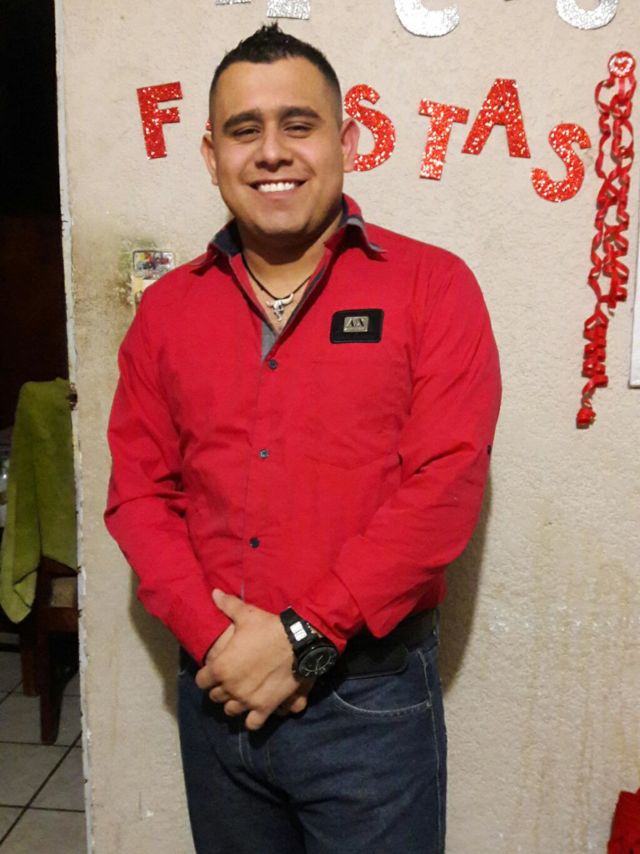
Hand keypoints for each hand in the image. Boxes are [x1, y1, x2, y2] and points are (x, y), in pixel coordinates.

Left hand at [195, 590, 312, 729]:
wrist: (298, 641)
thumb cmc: (268, 627)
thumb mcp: (246, 614)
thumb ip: (227, 606)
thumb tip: (214, 593)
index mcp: (220, 667)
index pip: (202, 680)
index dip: (207, 675)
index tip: (214, 671)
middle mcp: (230, 687)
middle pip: (216, 697)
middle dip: (221, 689)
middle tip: (230, 680)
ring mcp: (247, 700)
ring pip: (231, 711)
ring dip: (234, 704)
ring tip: (241, 695)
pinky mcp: (265, 707)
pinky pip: (253, 724)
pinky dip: (252, 720)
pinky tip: (256, 710)